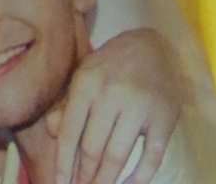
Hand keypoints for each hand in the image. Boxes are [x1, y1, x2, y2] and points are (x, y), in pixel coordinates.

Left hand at [44, 29, 187, 183]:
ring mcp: (140, 106)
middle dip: (84, 177)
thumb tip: (52, 131)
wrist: (155, 46)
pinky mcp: (164, 119)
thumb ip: (68, 104)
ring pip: (117, 156)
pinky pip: (150, 157)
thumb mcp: (86, 75)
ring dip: (106, 180)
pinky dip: (138, 178)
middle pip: (92, 149)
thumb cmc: (113, 66)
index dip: (63, 165)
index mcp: (87, 82)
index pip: (69, 133)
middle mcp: (112, 93)